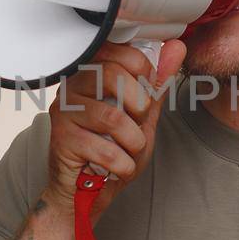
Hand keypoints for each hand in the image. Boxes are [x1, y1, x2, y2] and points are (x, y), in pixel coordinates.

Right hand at [42, 39, 185, 220]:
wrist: (87, 192)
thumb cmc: (112, 150)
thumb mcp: (142, 114)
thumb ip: (157, 83)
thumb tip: (176, 47)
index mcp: (90, 73)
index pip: (116, 51)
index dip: (142, 69)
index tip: (147, 92)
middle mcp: (72, 87)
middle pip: (112, 76)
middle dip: (140, 105)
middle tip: (139, 123)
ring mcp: (63, 112)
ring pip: (112, 117)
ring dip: (133, 141)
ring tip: (129, 151)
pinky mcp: (62, 140)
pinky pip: (105, 149)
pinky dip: (123, 165)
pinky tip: (117, 168)